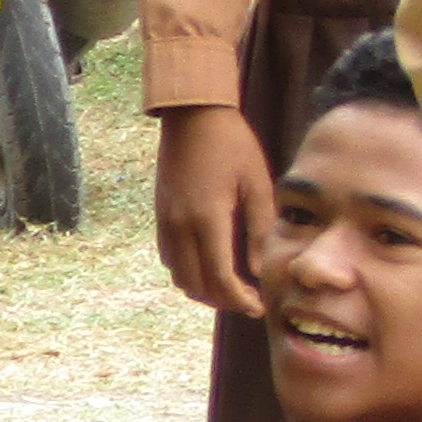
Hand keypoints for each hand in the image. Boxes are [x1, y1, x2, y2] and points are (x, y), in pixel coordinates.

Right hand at [152, 105, 274, 318]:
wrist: (192, 116)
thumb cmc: (232, 145)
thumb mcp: (258, 184)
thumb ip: (260, 229)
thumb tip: (261, 269)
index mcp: (207, 219)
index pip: (220, 278)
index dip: (240, 299)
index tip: (260, 306)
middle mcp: (179, 226)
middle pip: (196, 285)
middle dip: (223, 301)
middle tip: (250, 301)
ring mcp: (165, 222)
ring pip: (179, 276)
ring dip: (204, 290)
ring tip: (233, 287)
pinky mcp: (160, 216)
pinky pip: (170, 259)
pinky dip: (189, 272)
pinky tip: (211, 265)